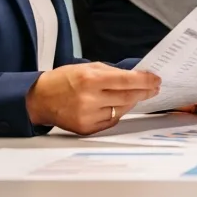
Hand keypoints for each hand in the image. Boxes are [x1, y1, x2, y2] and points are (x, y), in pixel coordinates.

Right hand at [25, 63, 160, 134]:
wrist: (40, 99)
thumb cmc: (64, 80)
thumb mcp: (87, 68)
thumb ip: (111, 72)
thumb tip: (136, 77)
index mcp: (91, 79)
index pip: (127, 81)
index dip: (145, 81)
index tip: (156, 80)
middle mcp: (90, 99)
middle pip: (128, 97)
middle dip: (145, 92)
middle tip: (154, 88)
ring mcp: (88, 116)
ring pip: (122, 110)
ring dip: (131, 102)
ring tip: (134, 95)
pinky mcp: (86, 129)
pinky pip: (111, 121)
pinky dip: (117, 112)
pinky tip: (115, 105)